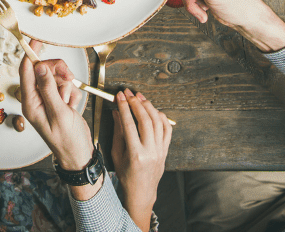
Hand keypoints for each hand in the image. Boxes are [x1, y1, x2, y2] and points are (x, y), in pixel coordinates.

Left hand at [19, 52, 91, 170]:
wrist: (80, 155)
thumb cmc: (68, 140)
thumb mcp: (59, 113)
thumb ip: (49, 88)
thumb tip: (39, 66)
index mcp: (30, 102)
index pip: (26, 70)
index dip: (30, 54)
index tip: (36, 40)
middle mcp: (36, 98)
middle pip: (44, 70)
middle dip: (58, 71)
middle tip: (69, 78)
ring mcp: (47, 99)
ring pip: (56, 76)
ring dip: (66, 85)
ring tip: (69, 102)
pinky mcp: (58, 100)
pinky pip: (65, 85)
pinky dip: (72, 92)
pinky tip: (72, 106)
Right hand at [111, 89, 170, 231]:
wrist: (141, 192)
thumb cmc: (127, 175)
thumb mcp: (117, 154)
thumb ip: (118, 132)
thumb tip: (117, 113)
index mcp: (136, 154)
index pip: (129, 124)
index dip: (124, 107)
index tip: (119, 96)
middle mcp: (150, 151)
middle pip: (145, 120)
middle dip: (136, 103)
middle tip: (129, 93)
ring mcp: (160, 151)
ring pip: (158, 123)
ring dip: (149, 107)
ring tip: (140, 98)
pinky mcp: (165, 150)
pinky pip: (167, 130)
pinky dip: (162, 118)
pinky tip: (154, 110)